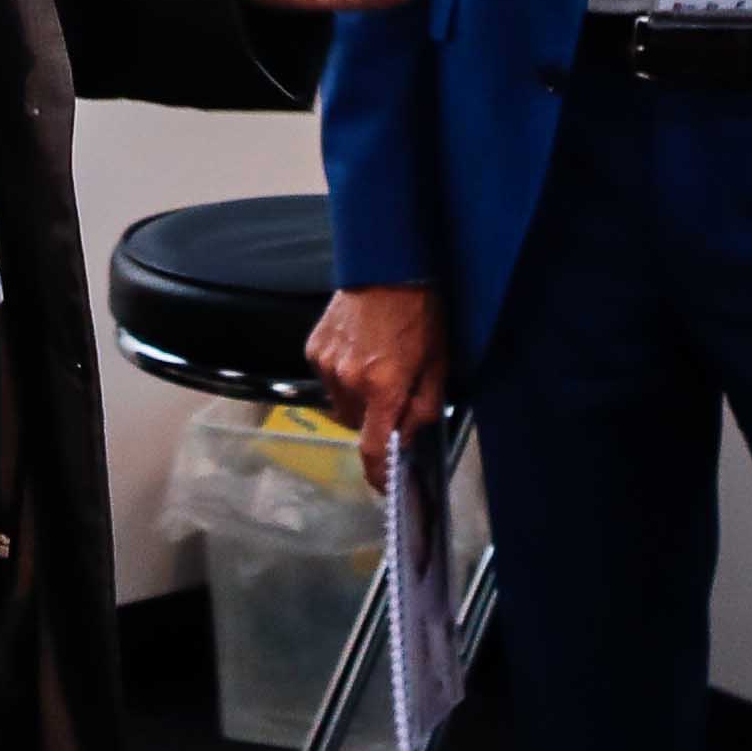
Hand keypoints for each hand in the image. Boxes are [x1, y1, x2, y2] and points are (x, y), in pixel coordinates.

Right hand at [304, 283, 446, 493]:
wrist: (388, 266)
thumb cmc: (421, 314)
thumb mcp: (437, 364)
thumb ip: (421, 408)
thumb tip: (404, 438)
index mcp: (382, 388)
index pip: (371, 449)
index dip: (377, 474)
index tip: (384, 485)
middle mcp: (348, 380)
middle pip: (355, 424)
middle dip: (372, 419)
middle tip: (391, 395)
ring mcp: (326, 363)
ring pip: (338, 402)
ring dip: (355, 397)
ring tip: (375, 365)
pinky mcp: (314, 347)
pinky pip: (327, 377)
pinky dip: (341, 374)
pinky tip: (358, 349)